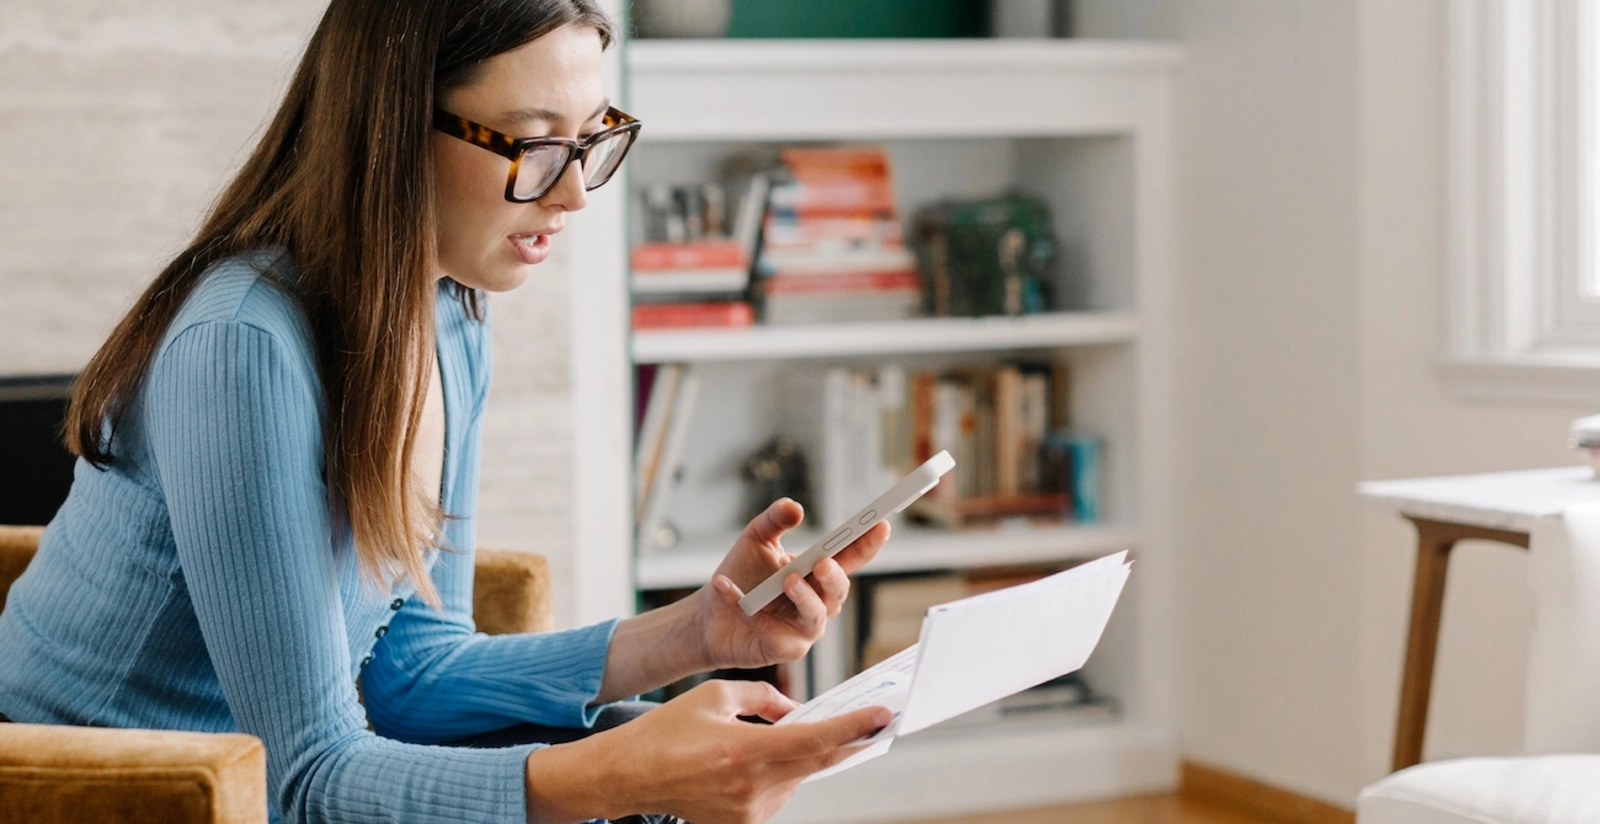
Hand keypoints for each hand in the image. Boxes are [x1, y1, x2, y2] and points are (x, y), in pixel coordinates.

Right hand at [524, 680, 891, 823]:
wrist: (629, 776)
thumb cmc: (666, 731)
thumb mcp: (714, 696)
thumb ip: (762, 700)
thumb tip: (795, 710)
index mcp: (746, 750)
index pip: (816, 740)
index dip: (854, 728)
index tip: (883, 715)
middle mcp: (753, 786)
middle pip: (817, 763)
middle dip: (846, 741)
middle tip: (873, 723)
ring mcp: (749, 811)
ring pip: (797, 778)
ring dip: (801, 757)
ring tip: (774, 737)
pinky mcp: (743, 823)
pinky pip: (778, 793)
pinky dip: (778, 773)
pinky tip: (753, 760)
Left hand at [695, 498, 890, 669]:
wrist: (710, 615)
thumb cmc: (741, 577)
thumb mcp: (755, 539)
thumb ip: (774, 520)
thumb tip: (795, 508)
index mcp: (817, 573)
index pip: (851, 557)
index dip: (869, 543)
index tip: (881, 524)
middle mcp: (818, 602)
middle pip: (838, 590)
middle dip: (835, 577)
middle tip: (823, 563)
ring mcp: (804, 629)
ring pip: (816, 615)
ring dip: (804, 598)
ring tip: (787, 581)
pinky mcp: (784, 649)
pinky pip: (772, 631)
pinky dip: (746, 609)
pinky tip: (723, 586)